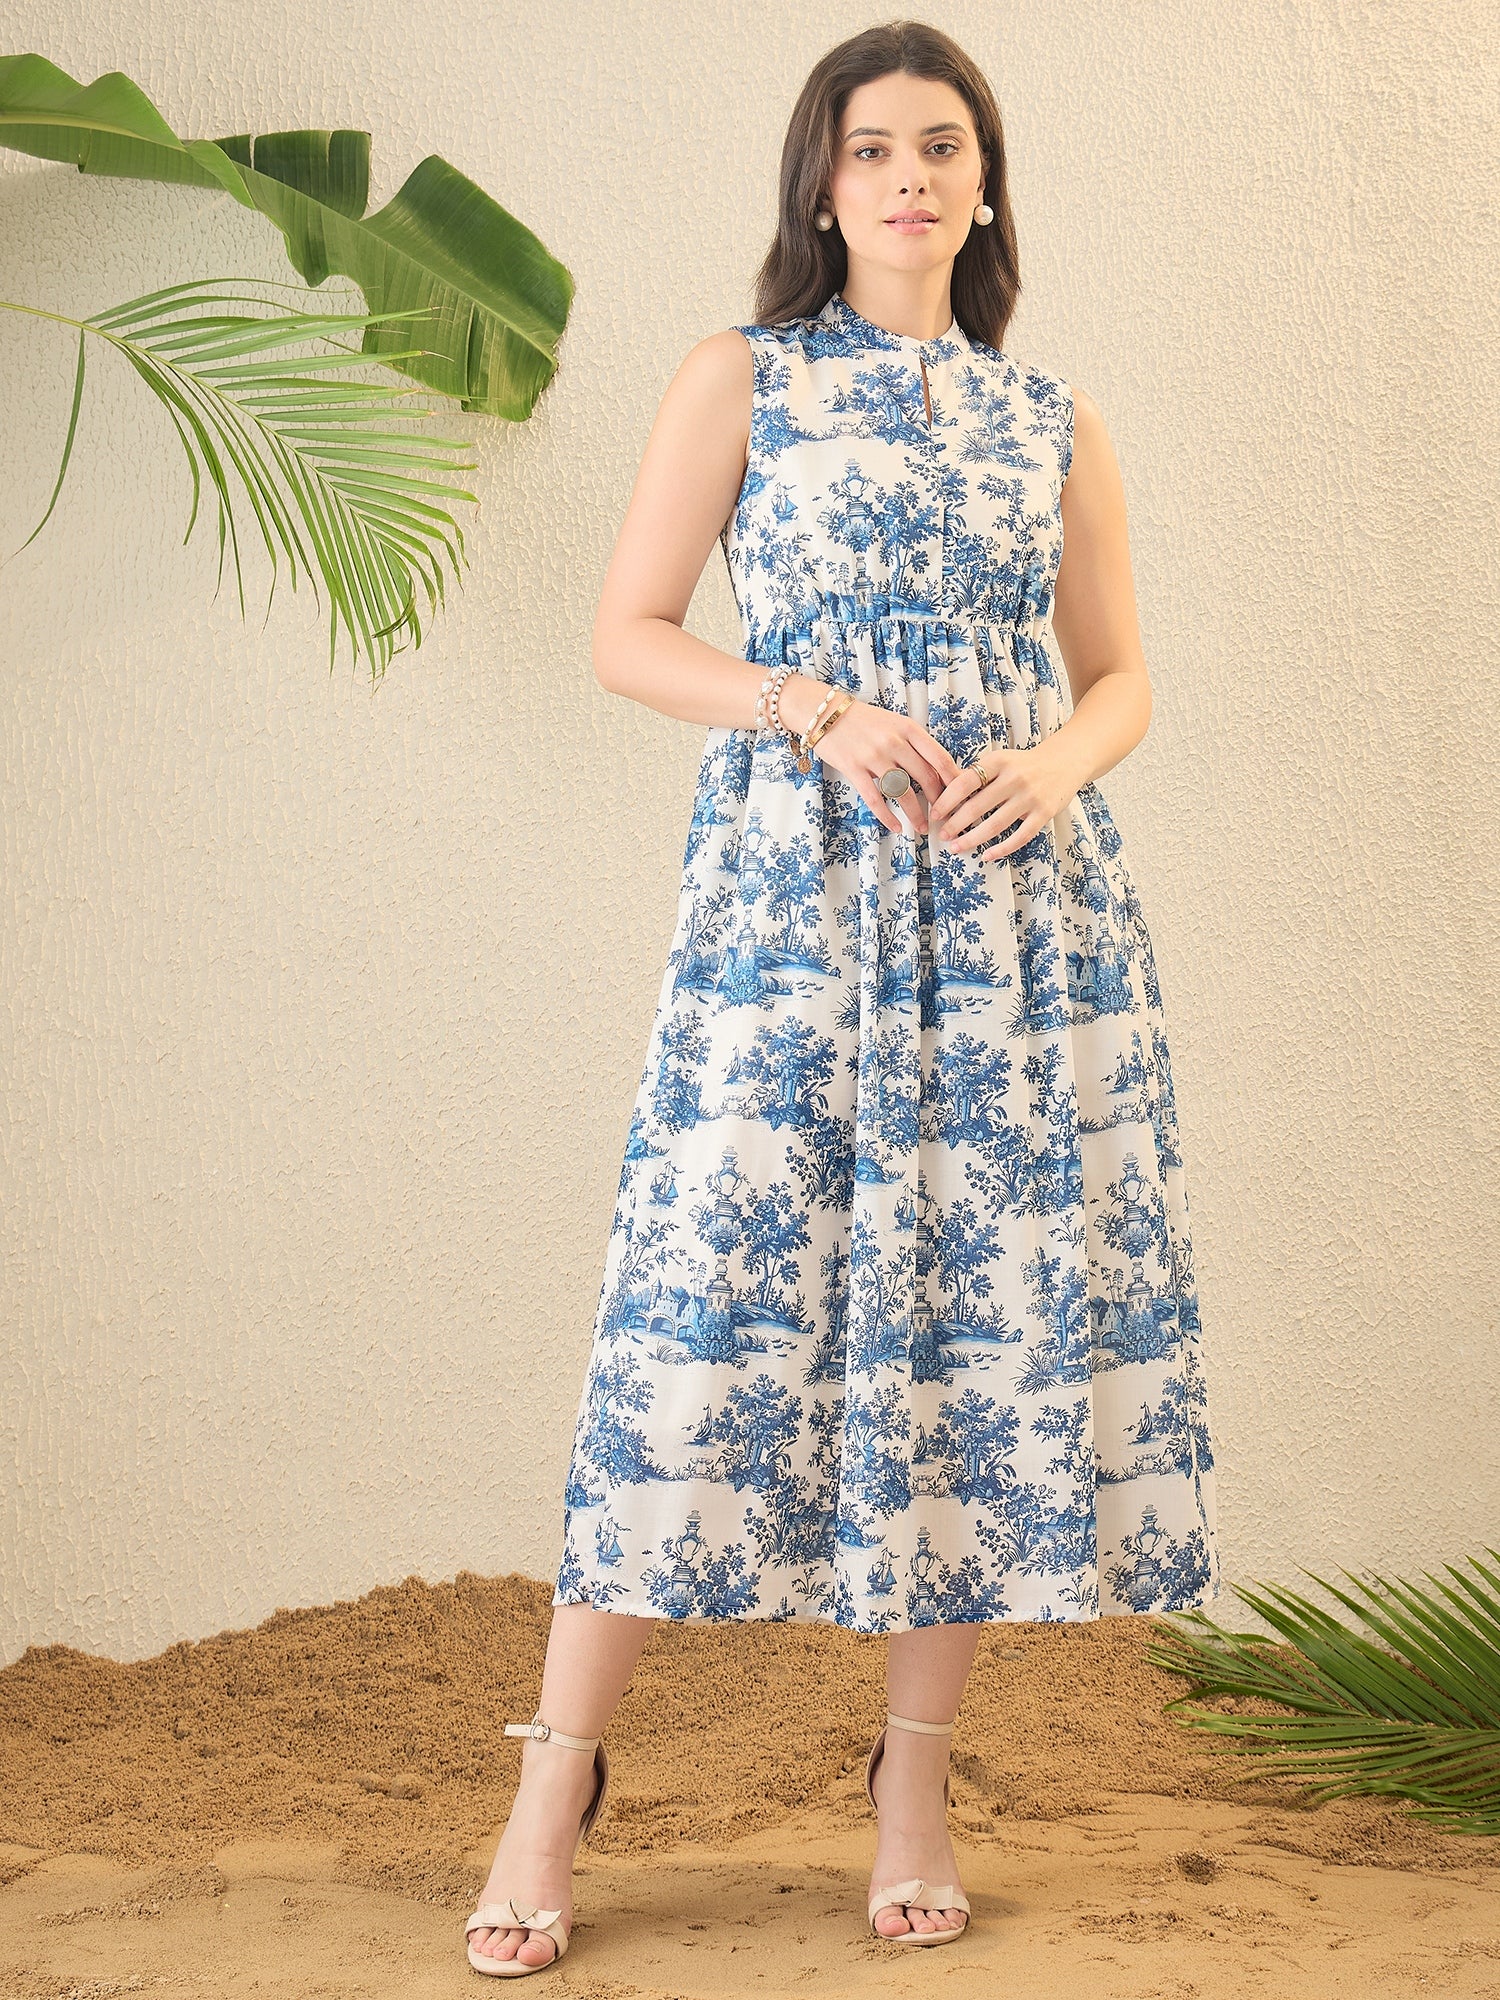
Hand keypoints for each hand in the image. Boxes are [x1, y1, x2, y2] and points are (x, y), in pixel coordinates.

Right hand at [796, 694, 963, 834]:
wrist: (825, 713)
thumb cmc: (863, 721)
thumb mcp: (894, 724)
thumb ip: (914, 745)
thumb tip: (936, 772)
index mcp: (908, 728)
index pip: (939, 757)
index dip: (953, 780)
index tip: (961, 796)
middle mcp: (894, 741)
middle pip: (925, 777)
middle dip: (938, 801)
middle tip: (943, 816)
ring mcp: (873, 756)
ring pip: (903, 792)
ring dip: (915, 815)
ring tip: (922, 827)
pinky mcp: (854, 769)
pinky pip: (875, 799)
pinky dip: (888, 817)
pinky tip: (896, 827)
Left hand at [929, 737, 1081, 859]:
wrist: (1064, 762)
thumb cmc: (1024, 765)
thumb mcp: (1001, 760)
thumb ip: (978, 775)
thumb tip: (945, 796)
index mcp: (999, 761)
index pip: (966, 782)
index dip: (947, 800)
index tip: (935, 814)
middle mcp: (1015, 777)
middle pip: (977, 805)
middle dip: (955, 823)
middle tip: (942, 835)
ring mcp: (1030, 797)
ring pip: (996, 824)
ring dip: (972, 838)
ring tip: (956, 847)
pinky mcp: (1044, 813)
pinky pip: (1020, 836)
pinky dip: (1001, 848)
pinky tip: (986, 855)